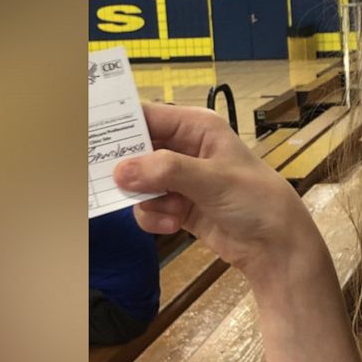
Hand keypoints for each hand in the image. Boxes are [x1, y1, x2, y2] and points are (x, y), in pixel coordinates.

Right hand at [113, 103, 323, 278]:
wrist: (276, 246)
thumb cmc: (256, 200)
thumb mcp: (213, 180)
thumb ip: (166, 171)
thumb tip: (120, 171)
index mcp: (196, 127)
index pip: (146, 115)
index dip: (117, 123)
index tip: (86, 135)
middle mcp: (184, 148)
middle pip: (135, 150)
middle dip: (126, 169)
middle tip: (109, 182)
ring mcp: (179, 178)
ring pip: (137, 183)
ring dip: (147, 200)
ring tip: (171, 210)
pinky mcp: (177, 205)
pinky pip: (147, 207)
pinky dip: (155, 217)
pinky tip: (175, 225)